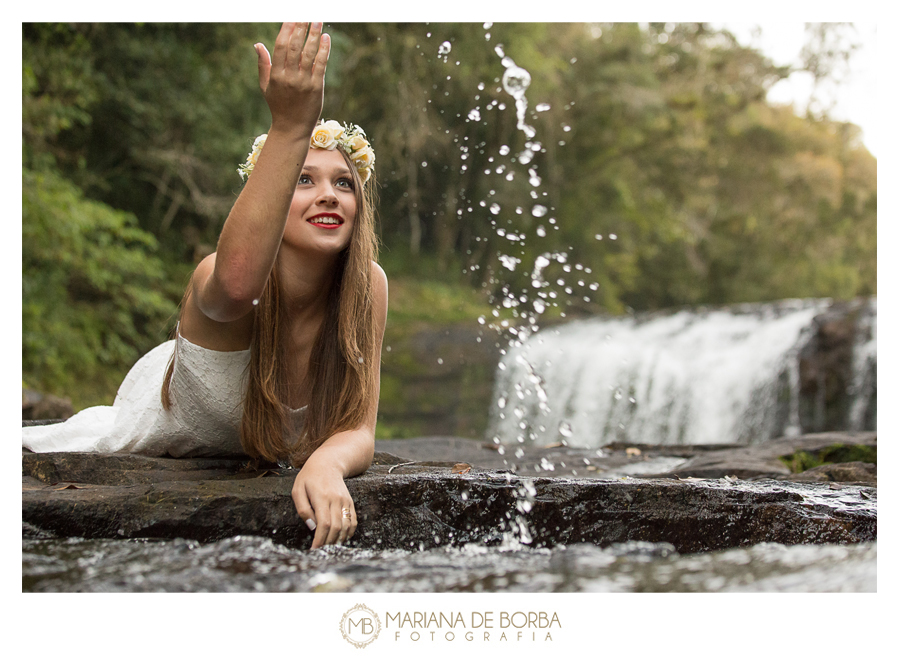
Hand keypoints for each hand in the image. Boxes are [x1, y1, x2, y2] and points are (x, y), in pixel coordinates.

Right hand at [255, 22, 329, 137]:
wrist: (292, 128)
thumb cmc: (278, 106)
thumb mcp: (266, 86)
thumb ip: (263, 65)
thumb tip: (258, 44)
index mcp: (276, 75)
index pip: (281, 46)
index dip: (286, 30)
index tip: (291, 17)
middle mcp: (289, 77)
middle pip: (295, 47)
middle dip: (300, 28)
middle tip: (306, 13)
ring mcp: (304, 82)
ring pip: (309, 54)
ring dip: (314, 35)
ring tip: (317, 20)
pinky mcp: (317, 88)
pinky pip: (321, 65)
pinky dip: (324, 50)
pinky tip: (326, 38)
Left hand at [292, 457, 356, 548]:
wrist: (328, 463)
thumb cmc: (309, 477)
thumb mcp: (298, 489)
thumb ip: (302, 509)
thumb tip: (311, 526)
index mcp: (321, 497)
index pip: (324, 524)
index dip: (320, 539)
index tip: (314, 549)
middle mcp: (336, 500)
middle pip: (336, 528)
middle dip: (328, 543)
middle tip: (321, 551)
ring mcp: (345, 501)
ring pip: (346, 526)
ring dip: (339, 540)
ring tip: (330, 547)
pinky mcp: (350, 502)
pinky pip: (353, 520)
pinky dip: (349, 532)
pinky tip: (341, 538)